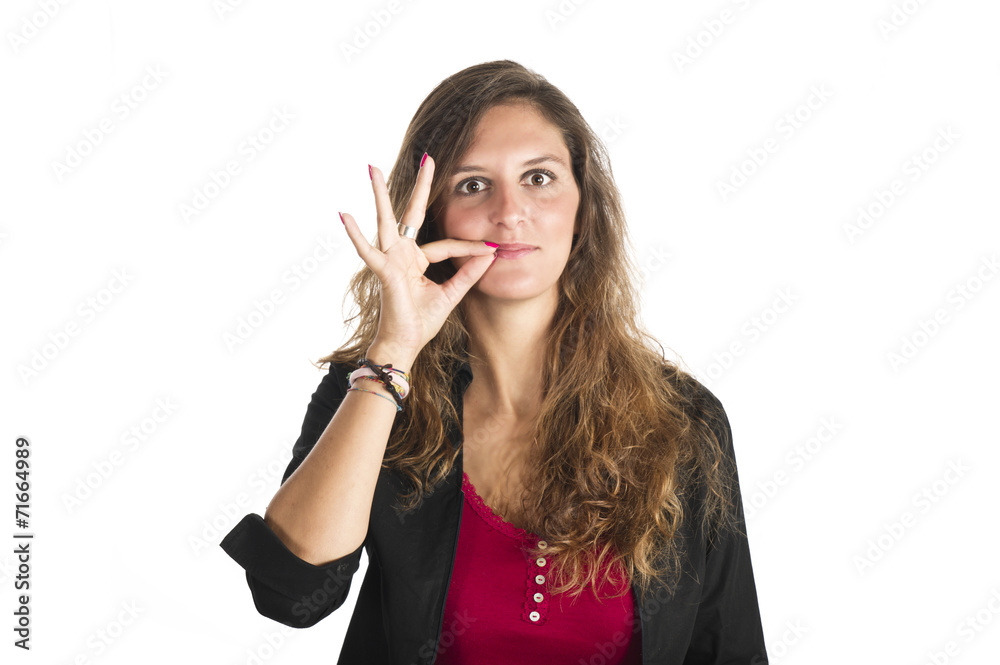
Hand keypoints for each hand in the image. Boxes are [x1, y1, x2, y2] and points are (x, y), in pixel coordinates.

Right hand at [340, 155, 497, 363]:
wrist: (405, 344)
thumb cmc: (421, 322)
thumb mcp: (451, 294)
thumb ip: (468, 275)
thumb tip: (490, 256)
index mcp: (417, 259)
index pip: (446, 244)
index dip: (470, 247)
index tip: (493, 248)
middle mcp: (402, 254)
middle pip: (412, 214)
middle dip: (420, 186)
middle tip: (428, 157)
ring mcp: (390, 260)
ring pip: (386, 221)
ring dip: (379, 194)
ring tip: (371, 167)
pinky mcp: (383, 271)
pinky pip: (368, 251)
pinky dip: (355, 235)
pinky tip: (344, 215)